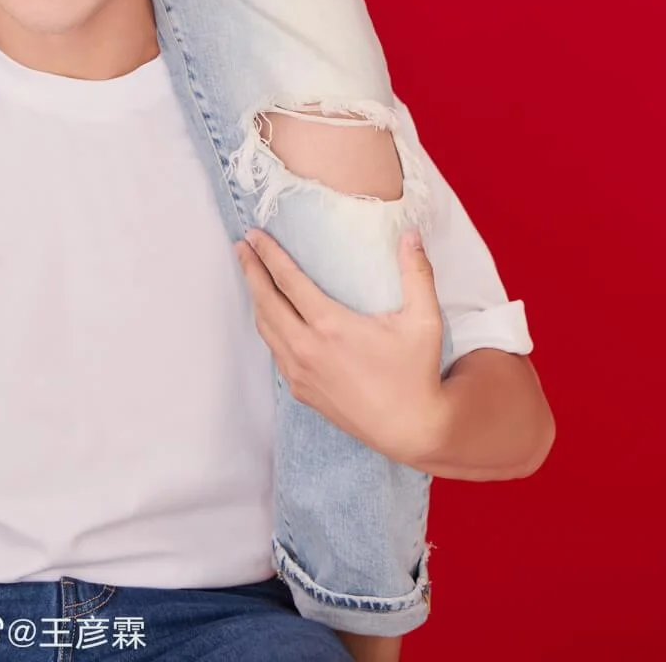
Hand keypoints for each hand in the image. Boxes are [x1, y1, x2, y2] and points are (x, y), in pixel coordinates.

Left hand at [235, 227, 445, 467]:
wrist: (411, 431)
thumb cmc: (416, 374)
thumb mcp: (423, 321)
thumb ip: (417, 273)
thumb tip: (411, 234)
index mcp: (330, 327)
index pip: (287, 280)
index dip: (268, 254)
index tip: (253, 234)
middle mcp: (307, 349)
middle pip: (265, 301)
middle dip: (250, 270)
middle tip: (242, 245)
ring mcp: (301, 373)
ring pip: (265, 329)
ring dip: (255, 298)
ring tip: (251, 275)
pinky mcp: (302, 392)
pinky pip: (275, 352)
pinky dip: (267, 328)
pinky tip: (271, 318)